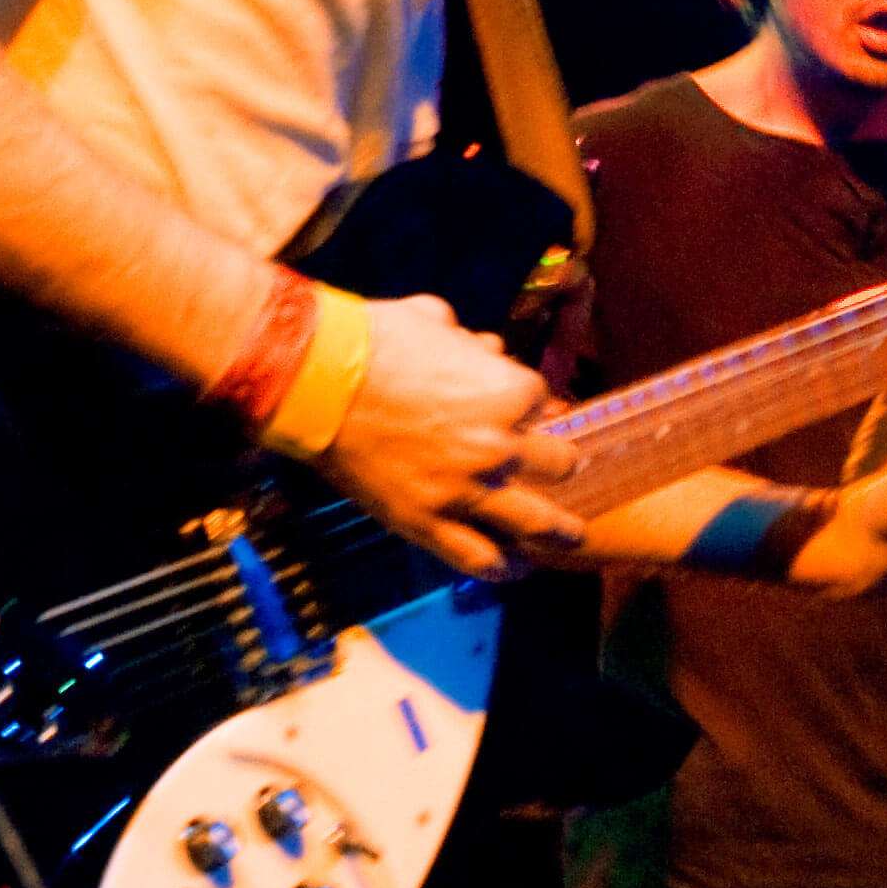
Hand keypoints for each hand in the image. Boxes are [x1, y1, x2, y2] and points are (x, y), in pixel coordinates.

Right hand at [319, 295, 581, 578]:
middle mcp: (499, 446)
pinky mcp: (427, 522)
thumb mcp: (433, 320)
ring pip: (536, 524)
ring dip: (559, 529)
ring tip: (570, 534)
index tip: (523, 410)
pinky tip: (514, 567)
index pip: (543, 401)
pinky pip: (481, 559)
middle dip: (557, 462)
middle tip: (555, 466)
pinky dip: (503, 568)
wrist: (316, 380)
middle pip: (559, 463)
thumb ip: (467, 340)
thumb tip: (483, 349)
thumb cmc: (373, 340)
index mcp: (508, 392)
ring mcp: (465, 490)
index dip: (530, 404)